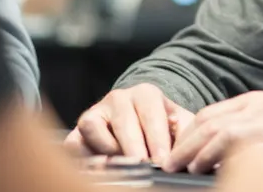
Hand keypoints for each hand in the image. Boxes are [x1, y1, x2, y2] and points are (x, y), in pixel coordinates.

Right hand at [65, 84, 194, 164]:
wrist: (141, 122)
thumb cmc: (163, 126)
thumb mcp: (180, 124)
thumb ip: (186, 133)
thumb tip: (188, 153)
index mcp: (146, 94)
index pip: (151, 113)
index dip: (157, 138)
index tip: (163, 161)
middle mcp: (118, 98)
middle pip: (123, 121)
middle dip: (134, 147)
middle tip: (143, 167)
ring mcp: (96, 112)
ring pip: (92, 126)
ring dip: (106, 149)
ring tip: (122, 167)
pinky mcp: (77, 130)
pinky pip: (74, 142)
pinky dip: (84, 157)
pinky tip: (103, 170)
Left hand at [163, 92, 262, 173]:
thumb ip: (248, 122)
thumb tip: (219, 142)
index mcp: (253, 102)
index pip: (209, 114)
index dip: (188, 133)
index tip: (176, 148)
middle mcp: (256, 110)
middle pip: (208, 123)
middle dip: (185, 144)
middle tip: (171, 162)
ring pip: (220, 134)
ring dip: (199, 153)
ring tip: (188, 168)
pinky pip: (243, 150)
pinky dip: (224, 159)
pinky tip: (216, 171)